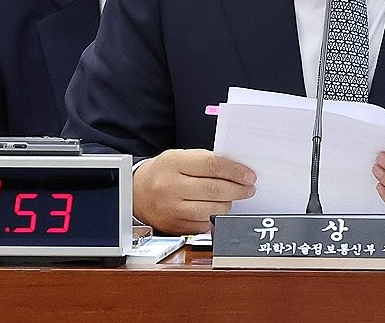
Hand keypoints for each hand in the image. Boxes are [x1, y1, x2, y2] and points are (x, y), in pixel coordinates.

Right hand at [132, 149, 254, 233]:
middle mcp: (170, 187)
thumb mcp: (179, 157)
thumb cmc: (163, 172)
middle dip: (238, 190)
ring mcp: (171, 209)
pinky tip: (216, 209)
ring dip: (228, 204)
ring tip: (232, 198)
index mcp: (173, 163)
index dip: (235, 171)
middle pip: (214, 190)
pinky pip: (203, 224)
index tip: (249, 175)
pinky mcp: (173, 227)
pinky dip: (214, 217)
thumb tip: (236, 170)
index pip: (211, 165)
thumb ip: (205, 161)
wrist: (135, 193)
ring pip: (211, 210)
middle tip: (249, 189)